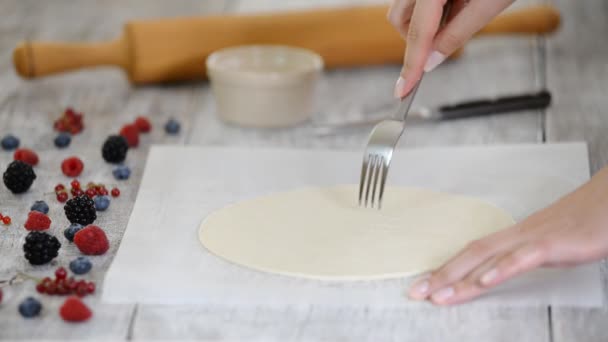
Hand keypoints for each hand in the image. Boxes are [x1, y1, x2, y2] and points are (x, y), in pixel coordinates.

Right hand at [388, 0, 515, 97]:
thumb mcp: (489, 4)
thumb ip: (457, 35)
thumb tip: (432, 62)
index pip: (417, 34)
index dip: (411, 65)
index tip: (403, 89)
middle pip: (398, 19)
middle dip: (414, 40)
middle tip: (438, 50)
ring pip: (403, 8)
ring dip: (421, 24)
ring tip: (456, 15)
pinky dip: (428, 10)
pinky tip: (454, 3)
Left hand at [407, 166, 607, 304]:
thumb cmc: (585, 222)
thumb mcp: (550, 245)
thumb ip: (526, 257)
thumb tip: (506, 269)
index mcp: (515, 236)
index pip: (473, 253)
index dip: (447, 268)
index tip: (427, 283)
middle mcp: (517, 235)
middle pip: (471, 254)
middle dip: (441, 275)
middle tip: (416, 292)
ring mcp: (532, 238)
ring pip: (488, 257)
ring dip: (460, 277)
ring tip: (437, 293)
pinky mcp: (552, 244)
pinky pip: (522, 258)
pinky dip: (501, 269)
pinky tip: (483, 282)